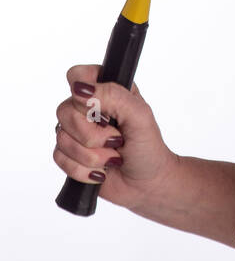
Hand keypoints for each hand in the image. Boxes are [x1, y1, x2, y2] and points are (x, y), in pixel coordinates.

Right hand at [54, 66, 178, 210]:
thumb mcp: (140, 116)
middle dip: (93, 135)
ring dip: (92, 156)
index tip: (105, 113)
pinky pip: (60, 159)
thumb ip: (114, 96)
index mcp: (106, 90)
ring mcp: (76, 131)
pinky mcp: (69, 155)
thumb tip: (81, 90)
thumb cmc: (148, 147)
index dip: (84, 95)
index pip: (77, 76)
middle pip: (64, 110)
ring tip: (113, 158)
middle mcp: (86, 108)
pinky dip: (84, 170)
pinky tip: (101, 170)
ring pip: (61, 138)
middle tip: (117, 140)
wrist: (147, 184)